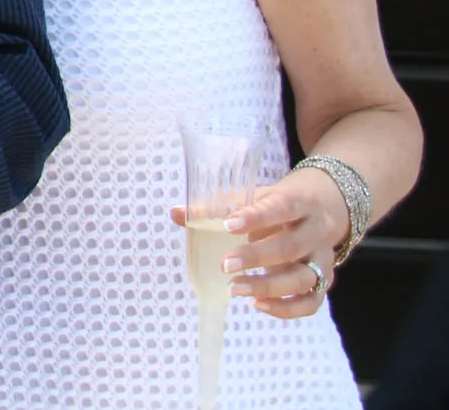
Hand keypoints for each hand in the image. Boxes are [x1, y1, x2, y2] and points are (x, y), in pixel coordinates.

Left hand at [170, 167, 347, 318]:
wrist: (325, 205)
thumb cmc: (279, 202)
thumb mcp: (256, 195)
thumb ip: (219, 206)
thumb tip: (177, 213)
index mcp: (298, 201)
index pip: (280, 207)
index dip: (256, 217)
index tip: (228, 224)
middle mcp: (315, 230)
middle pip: (291, 247)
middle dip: (257, 257)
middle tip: (224, 265)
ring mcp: (323, 258)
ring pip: (305, 278)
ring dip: (269, 287)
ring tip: (234, 289)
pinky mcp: (325, 280)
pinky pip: (312, 302)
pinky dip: (287, 308)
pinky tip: (257, 304)